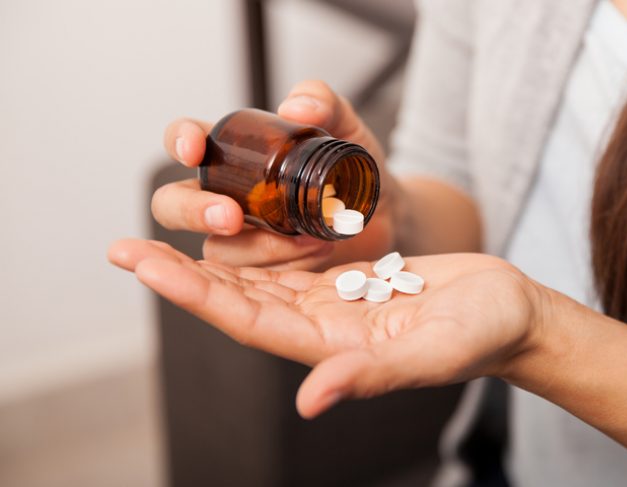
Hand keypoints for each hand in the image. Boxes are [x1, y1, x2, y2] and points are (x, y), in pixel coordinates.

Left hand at [108, 239, 546, 417]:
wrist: (512, 314)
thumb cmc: (484, 336)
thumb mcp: (434, 352)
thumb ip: (373, 375)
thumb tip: (311, 399)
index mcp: (333, 346)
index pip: (246, 319)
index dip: (192, 293)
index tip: (143, 262)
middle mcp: (323, 325)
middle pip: (239, 298)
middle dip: (182, 273)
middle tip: (125, 243)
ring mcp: (337, 301)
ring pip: (261, 276)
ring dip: (213, 255)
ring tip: (166, 228)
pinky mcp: (354, 277)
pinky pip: (295, 258)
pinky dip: (262, 238)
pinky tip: (238, 217)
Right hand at [156, 80, 401, 270]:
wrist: (385, 211)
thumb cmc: (353, 167)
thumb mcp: (347, 127)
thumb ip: (325, 103)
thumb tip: (295, 107)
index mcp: (233, 154)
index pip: (185, 140)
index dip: (180, 141)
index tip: (194, 148)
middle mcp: (226, 194)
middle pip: (173, 205)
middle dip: (193, 211)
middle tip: (230, 217)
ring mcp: (242, 235)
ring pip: (216, 249)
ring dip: (259, 246)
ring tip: (309, 236)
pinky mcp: (264, 267)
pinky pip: (253, 276)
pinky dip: (285, 263)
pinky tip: (317, 248)